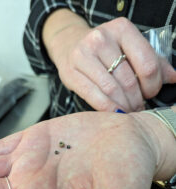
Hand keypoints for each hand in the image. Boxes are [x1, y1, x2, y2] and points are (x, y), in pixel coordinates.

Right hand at [44, 11, 175, 111]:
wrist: (69, 44)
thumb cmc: (104, 50)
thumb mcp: (128, 48)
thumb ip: (152, 61)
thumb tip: (174, 78)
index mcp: (121, 29)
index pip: (147, 63)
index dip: (153, 85)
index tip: (150, 93)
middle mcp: (101, 39)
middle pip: (128, 80)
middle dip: (137, 100)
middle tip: (139, 107)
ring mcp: (83, 55)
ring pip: (112, 90)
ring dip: (124, 106)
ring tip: (128, 111)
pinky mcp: (71, 72)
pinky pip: (94, 96)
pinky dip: (107, 108)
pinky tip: (114, 112)